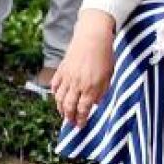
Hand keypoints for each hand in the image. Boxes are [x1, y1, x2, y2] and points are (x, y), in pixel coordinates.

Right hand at [52, 11, 116, 126]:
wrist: (93, 37)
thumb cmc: (104, 55)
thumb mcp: (108, 75)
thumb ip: (102, 91)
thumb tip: (95, 103)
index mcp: (91, 88)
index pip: (83, 110)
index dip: (81, 120)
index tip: (81, 126)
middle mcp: (77, 85)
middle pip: (69, 107)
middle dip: (69, 118)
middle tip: (71, 123)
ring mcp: (67, 77)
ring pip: (59, 98)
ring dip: (60, 108)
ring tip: (63, 113)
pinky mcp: (61, 69)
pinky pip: (54, 85)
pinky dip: (55, 93)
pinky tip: (57, 97)